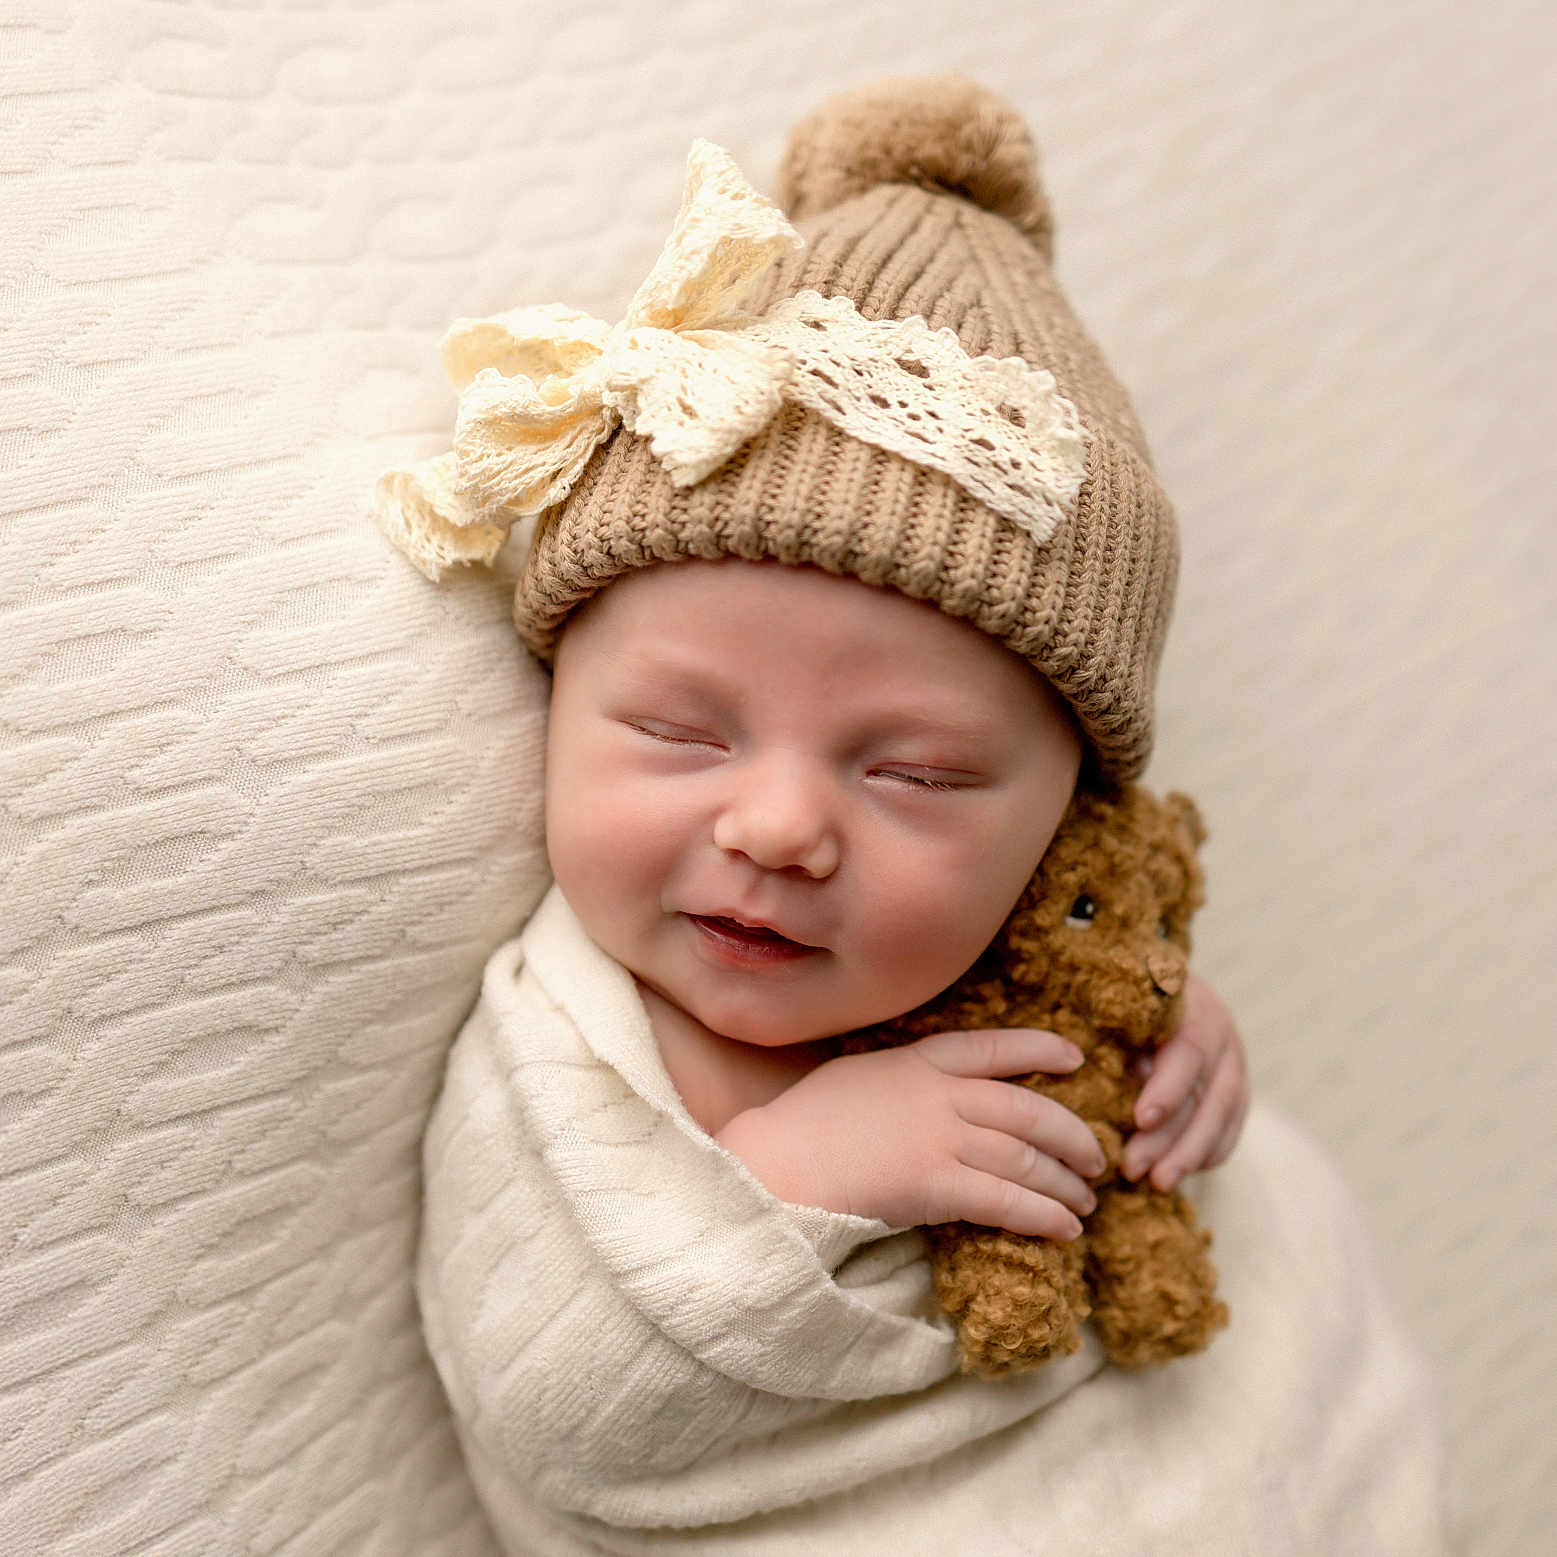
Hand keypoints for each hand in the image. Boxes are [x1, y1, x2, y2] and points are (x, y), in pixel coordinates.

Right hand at [717, 1029, 1106, 1238]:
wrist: (779, 1159)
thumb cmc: (803, 1123)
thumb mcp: (857, 1077)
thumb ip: (902, 1080)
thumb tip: (931, 1095)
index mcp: (918, 1060)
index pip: (993, 1048)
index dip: (1039, 1050)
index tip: (1074, 1059)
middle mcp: (940, 1093)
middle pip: (1028, 1110)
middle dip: (1071, 1135)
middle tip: (1096, 1157)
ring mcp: (941, 1137)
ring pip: (1027, 1158)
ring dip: (1066, 1184)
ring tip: (1087, 1203)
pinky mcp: (938, 1185)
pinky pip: (1009, 1200)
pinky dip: (1045, 1215)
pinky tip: (1066, 1229)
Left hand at [1122, 972, 1249, 1190]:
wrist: (1158, 984)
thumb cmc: (1120, 995)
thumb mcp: (1112, 1000)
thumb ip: (1105, 1030)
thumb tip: (1078, 1072)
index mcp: (1187, 1002)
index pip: (1188, 1049)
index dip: (1168, 1087)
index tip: (1140, 1120)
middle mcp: (1219, 1029)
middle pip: (1204, 1091)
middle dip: (1170, 1137)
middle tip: (1133, 1168)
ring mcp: (1234, 1060)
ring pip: (1222, 1114)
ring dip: (1190, 1154)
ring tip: (1158, 1183)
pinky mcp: (1238, 1087)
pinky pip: (1231, 1126)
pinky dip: (1208, 1153)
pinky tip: (1180, 1172)